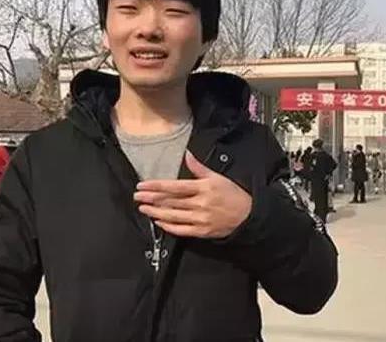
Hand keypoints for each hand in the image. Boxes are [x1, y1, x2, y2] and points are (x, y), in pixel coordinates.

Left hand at [134, 151, 251, 237]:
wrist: (248, 216)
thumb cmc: (233, 194)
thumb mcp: (218, 177)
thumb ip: (200, 168)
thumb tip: (187, 154)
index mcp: (203, 188)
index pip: (174, 186)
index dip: (156, 186)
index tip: (143, 185)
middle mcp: (200, 204)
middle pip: (170, 201)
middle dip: (151, 198)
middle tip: (137, 196)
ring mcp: (200, 219)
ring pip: (173, 215)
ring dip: (156, 212)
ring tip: (143, 208)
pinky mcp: (202, 231)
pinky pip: (181, 230)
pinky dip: (168, 226)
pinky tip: (158, 221)